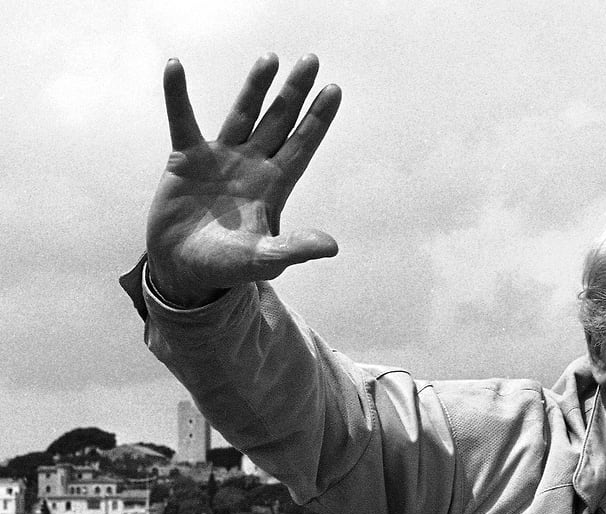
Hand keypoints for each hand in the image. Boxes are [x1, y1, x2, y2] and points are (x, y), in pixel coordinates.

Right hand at [146, 53, 341, 306]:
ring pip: (243, 114)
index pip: (302, 145)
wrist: (184, 268)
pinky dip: (177, 95)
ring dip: (255, 86)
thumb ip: (293, 249)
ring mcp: (221, 158)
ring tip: (270, 57)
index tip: (334, 89)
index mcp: (275, 186)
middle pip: (279, 121)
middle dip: (295, 92)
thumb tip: (332, 247)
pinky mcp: (187, 159)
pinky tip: (175, 66)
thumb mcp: (263, 260)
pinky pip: (182, 120)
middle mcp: (253, 165)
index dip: (318, 119)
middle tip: (312, 60)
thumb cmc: (227, 267)